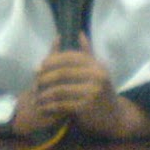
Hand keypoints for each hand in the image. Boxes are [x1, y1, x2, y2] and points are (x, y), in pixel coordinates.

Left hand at [29, 36, 149, 139]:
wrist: (114, 116)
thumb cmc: (101, 91)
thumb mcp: (97, 70)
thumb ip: (87, 53)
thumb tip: (79, 33)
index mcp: (97, 65)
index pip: (69, 57)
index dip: (52, 60)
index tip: (39, 66)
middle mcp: (96, 76)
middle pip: (63, 73)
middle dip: (46, 77)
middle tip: (35, 83)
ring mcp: (92, 92)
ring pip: (60, 90)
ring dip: (45, 94)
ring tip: (37, 96)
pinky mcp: (86, 108)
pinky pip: (63, 105)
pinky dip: (51, 106)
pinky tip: (44, 107)